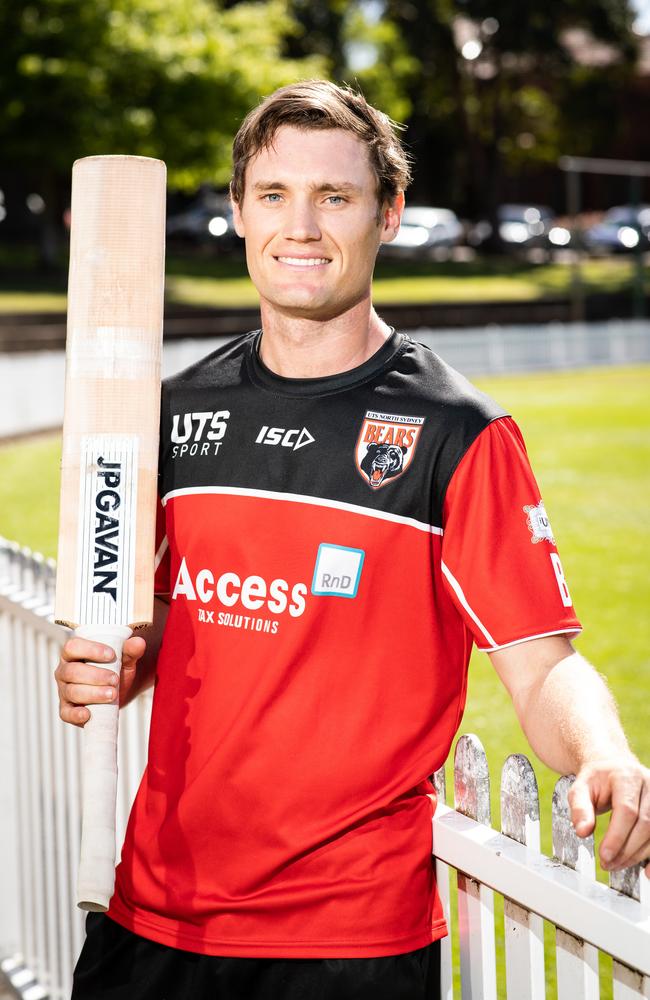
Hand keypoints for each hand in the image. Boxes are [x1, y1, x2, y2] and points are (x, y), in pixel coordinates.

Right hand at [54, 635, 146, 726]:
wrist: (118, 692)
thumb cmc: (115, 670)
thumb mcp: (124, 659)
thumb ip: (130, 651)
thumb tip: (139, 642)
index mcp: (74, 653)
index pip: (73, 646)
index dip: (90, 650)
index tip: (111, 655)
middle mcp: (65, 671)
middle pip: (72, 671)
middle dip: (95, 676)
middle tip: (115, 679)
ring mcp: (64, 691)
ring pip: (72, 691)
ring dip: (93, 693)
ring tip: (112, 694)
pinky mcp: (67, 709)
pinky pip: (66, 713)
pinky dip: (76, 714)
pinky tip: (88, 714)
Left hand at [568, 757, 649, 877]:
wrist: (614, 769)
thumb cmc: (597, 781)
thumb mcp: (580, 788)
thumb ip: (580, 808)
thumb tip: (582, 831)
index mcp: (626, 776)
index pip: (627, 810)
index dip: (617, 836)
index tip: (604, 855)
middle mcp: (648, 784)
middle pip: (645, 824)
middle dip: (626, 849)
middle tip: (608, 864)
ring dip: (638, 855)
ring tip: (617, 864)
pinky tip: (646, 871)